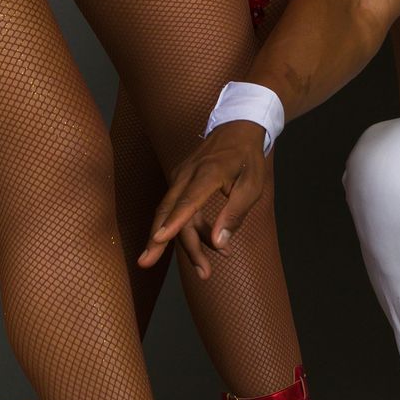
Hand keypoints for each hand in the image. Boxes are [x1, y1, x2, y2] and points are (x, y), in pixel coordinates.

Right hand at [141, 124, 269, 279]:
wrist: (236, 128)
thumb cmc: (247, 158)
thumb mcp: (253, 186)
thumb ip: (235, 214)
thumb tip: (219, 243)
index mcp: (209, 172)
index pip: (188, 200)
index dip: (173, 222)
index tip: (157, 239)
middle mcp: (188, 174)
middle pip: (168, 210)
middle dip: (158, 240)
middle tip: (146, 264)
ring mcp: (181, 177)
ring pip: (172, 215)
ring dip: (187, 244)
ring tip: (205, 271)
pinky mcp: (180, 183)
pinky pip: (180, 211)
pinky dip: (193, 231)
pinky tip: (212, 245)